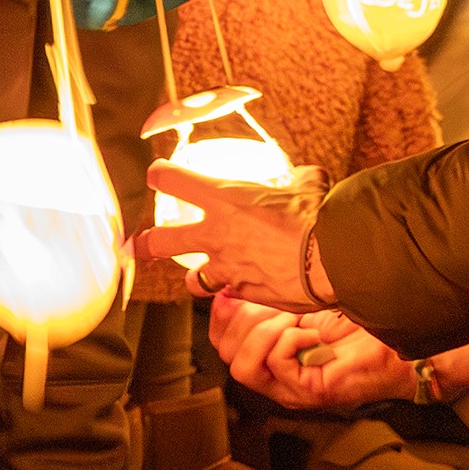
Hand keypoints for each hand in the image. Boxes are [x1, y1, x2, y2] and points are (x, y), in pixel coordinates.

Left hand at [135, 161, 329, 309]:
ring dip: (197, 277)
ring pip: (193, 280)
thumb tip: (307, 177)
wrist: (328, 261)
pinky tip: (249, 287)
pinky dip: (236, 290)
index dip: (160, 176)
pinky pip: (230, 293)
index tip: (156, 176)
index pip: (173, 181)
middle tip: (139, 243)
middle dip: (146, 242)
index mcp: (224, 200)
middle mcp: (216, 235)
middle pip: (161, 241)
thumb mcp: (307, 186)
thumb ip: (300, 179)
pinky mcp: (242, 293)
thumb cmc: (316, 217)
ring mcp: (226, 268)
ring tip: (202, 276)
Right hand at [212, 300, 413, 408]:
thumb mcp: (304, 304)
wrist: (399, 346)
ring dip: (264, 334)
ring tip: (294, 321)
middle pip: (227, 355)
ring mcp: (290, 389)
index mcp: (270, 356)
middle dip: (245, 320)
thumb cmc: (359, 326)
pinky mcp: (308, 393)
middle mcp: (275, 377)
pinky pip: (277, 366)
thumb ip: (271, 298)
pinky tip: (315, 336)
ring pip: (243, 368)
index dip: (221, 317)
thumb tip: (233, 281)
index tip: (232, 292)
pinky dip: (292, 342)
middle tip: (277, 305)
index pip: (222, 344)